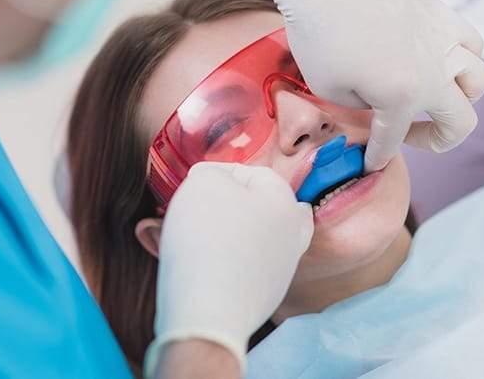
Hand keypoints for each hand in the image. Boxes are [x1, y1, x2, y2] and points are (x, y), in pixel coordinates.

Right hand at [145, 162, 312, 376]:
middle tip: (195, 212)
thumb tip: (213, 181)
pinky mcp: (266, 295)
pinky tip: (202, 265)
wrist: (208, 312)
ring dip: (225, 233)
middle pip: (256, 206)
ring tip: (192, 238)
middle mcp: (292, 233)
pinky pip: (244, 266)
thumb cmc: (206, 240)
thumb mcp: (202, 183)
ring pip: (251, 237)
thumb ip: (211, 173)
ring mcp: (282, 268)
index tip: (190, 187)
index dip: (214, 175)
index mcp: (285, 200)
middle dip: (226, 206)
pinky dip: (226, 261)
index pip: (249, 172)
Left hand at [219, 0, 483, 171]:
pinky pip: (470, 42)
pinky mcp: (441, 12)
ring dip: (459, 100)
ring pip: (478, 80)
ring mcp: (443, 39)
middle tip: (410, 137)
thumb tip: (375, 105)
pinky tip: (437, 59)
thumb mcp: (327, 88)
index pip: (394, 139)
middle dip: (436, 141)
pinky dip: (462, 59)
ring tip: (431, 99)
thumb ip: (360, 107)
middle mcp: (434, 71)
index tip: (369, 165)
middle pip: (461, 122)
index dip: (378, 157)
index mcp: (403, 96)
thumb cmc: (319, 32)